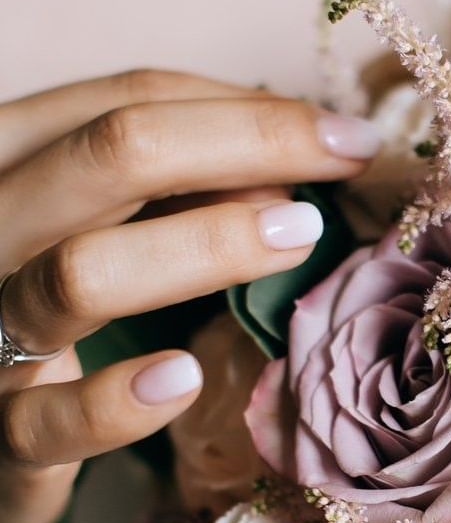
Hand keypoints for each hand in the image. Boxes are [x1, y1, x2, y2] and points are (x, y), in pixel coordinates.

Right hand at [0, 69, 378, 522]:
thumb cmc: (48, 313)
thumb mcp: (97, 226)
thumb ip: (169, 190)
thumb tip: (286, 174)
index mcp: (8, 161)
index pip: (123, 103)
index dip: (245, 109)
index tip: (344, 133)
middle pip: (111, 155)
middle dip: (247, 144)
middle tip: (346, 159)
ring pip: (80, 273)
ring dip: (204, 247)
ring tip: (300, 236)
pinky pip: (49, 419)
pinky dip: (118, 401)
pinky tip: (185, 378)